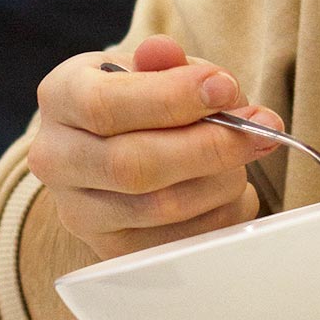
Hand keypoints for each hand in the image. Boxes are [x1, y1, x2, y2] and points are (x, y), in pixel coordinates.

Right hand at [27, 34, 282, 259]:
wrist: (116, 144)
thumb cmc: (142, 98)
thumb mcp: (153, 67)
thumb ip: (178, 67)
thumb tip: (215, 83)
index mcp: (61, 97)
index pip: (105, 105)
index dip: (173, 99)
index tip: (226, 88)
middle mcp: (56, 159)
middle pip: (134, 166)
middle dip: (210, 146)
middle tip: (262, 127)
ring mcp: (79, 213)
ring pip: (161, 208)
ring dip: (222, 179)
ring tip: (248, 151)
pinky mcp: (113, 251)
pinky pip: (180, 241)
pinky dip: (222, 212)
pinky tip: (234, 186)